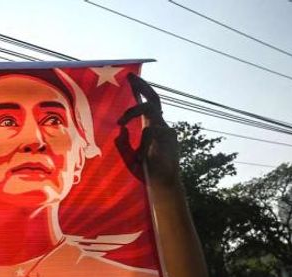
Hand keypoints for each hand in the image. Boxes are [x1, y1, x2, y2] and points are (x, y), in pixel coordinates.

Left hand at [115, 73, 179, 187]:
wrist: (163, 185)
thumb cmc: (146, 172)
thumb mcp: (129, 156)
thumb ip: (124, 143)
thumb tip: (121, 130)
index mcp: (151, 127)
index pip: (146, 104)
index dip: (139, 90)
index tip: (129, 78)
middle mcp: (160, 125)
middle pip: (154, 99)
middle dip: (143, 86)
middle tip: (130, 77)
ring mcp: (166, 130)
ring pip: (151, 110)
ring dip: (133, 112)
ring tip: (121, 121)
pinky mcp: (170, 138)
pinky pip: (153, 129)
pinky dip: (144, 138)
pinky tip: (140, 154)